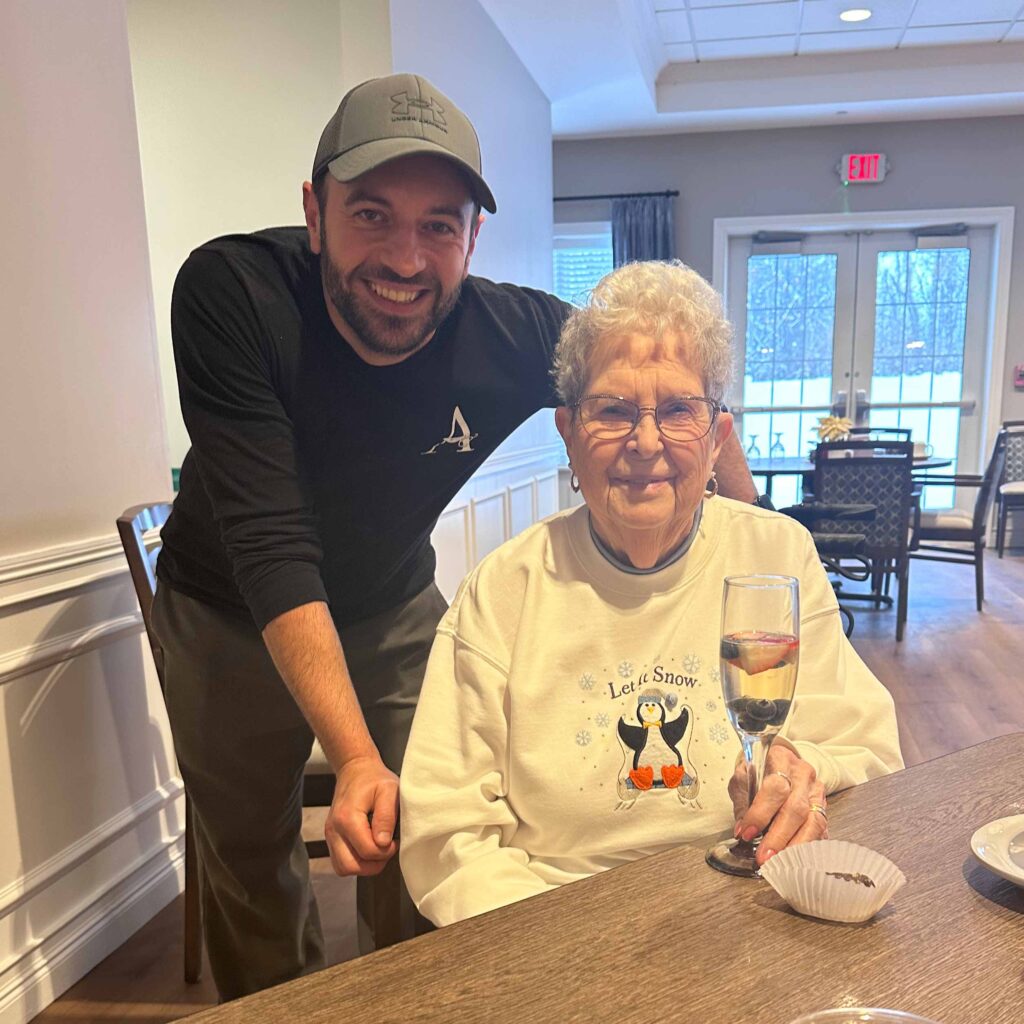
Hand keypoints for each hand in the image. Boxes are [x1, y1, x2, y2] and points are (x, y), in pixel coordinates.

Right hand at [325, 755, 398, 876]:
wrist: (355, 770)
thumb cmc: (374, 779)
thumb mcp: (389, 790)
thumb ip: (386, 816)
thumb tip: (383, 843)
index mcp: (347, 818)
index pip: (368, 851)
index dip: (386, 851)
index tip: (394, 839)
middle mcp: (334, 829)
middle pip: (351, 867)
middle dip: (374, 864)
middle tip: (386, 848)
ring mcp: (330, 835)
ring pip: (343, 868)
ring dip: (363, 865)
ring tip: (377, 848)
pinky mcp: (331, 838)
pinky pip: (340, 862)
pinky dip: (355, 862)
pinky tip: (366, 848)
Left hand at [729, 744, 827, 866]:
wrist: (779, 762)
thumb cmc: (758, 771)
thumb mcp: (743, 778)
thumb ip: (743, 802)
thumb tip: (742, 831)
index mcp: (781, 759)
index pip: (775, 787)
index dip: (761, 813)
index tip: (746, 832)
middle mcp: (803, 775)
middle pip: (797, 808)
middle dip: (779, 836)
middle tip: (764, 856)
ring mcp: (817, 792)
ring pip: (814, 822)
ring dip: (795, 846)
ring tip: (779, 862)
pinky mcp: (824, 810)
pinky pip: (821, 831)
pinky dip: (807, 847)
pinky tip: (795, 859)